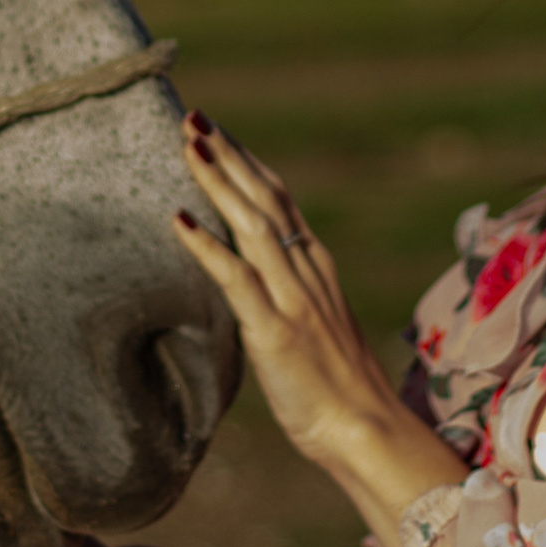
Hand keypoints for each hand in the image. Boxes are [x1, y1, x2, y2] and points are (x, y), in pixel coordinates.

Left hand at [170, 111, 467, 540]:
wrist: (367, 430)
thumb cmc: (337, 388)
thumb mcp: (313, 325)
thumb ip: (288, 295)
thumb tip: (252, 279)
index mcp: (315, 267)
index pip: (279, 198)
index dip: (246, 161)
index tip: (217, 131)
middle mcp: (306, 271)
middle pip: (266, 197)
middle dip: (228, 154)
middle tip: (193, 116)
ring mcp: (293, 299)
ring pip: (253, 225)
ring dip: (218, 181)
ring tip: (187, 145)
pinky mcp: (276, 332)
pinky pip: (237, 280)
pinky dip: (207, 246)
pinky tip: (178, 220)